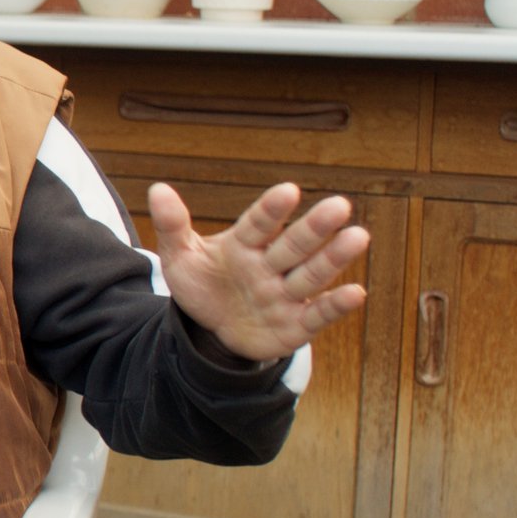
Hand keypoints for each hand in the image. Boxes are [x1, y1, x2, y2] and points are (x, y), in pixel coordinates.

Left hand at [147, 182, 368, 362]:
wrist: (212, 328)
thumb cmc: (203, 284)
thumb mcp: (182, 257)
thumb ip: (173, 225)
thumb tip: (158, 189)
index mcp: (245, 244)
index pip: (259, 224)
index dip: (272, 209)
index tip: (289, 191)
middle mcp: (271, 265)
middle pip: (293, 245)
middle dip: (315, 228)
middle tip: (340, 205)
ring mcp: (286, 294)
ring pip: (312, 274)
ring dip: (334, 258)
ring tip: (358, 236)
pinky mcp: (297, 324)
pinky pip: (318, 314)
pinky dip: (335, 305)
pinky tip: (356, 293)